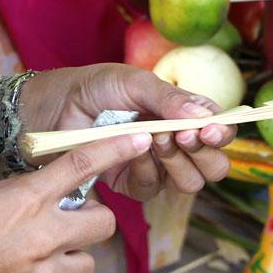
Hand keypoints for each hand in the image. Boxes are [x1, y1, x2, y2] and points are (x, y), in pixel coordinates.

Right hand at [0, 132, 153, 272]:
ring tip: (35, 258)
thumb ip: (24, 194)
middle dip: (92, 220)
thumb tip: (55, 192)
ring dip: (70, 257)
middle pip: (103, 222)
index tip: (141, 140)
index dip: (115, 149)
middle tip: (69, 222)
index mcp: (23, 201)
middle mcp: (41, 238)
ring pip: (88, 262)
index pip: (80, 166)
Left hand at [17, 64, 235, 200]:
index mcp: (182, 115)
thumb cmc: (93, 87)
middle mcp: (175, 144)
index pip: (218, 132)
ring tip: (154, 139)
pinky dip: (145, 170)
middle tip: (181, 136)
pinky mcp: (129, 185)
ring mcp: (154, 167)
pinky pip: (152, 189)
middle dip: (202, 153)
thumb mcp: (133, 82)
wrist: (52, 108)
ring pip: (189, 183)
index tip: (208, 129)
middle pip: (213, 166)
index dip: (221, 134)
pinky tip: (131, 151)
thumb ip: (169, 98)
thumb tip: (206, 115)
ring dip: (175, 162)